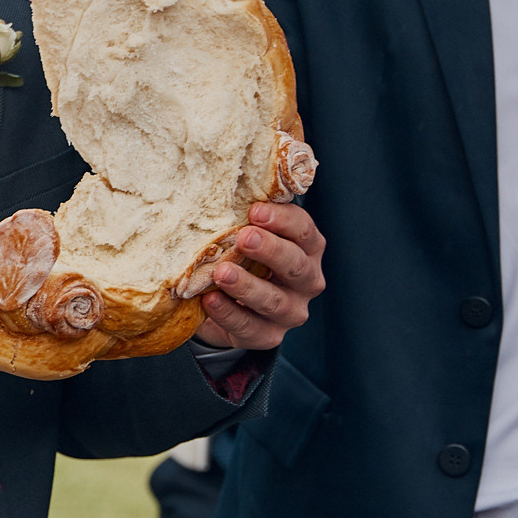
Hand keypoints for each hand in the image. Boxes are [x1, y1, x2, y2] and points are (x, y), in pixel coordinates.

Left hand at [193, 201, 325, 350]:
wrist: (228, 306)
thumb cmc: (240, 257)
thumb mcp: (244, 233)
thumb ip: (241, 216)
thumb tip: (212, 182)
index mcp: (306, 248)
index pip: (304, 231)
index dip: (283, 220)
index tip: (255, 210)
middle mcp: (306, 280)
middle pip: (296, 265)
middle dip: (270, 250)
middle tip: (244, 237)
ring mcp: (291, 311)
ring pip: (276, 301)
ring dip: (248, 286)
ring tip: (221, 272)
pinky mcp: (269, 336)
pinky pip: (252, 328)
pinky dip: (230, 314)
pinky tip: (210, 300)